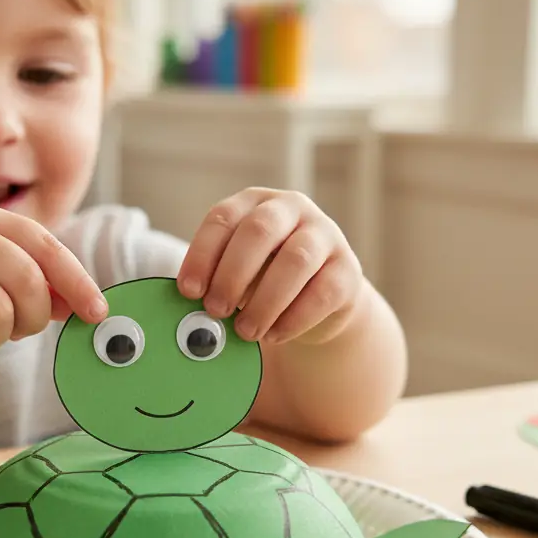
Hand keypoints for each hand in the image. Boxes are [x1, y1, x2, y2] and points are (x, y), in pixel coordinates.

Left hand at [176, 187, 361, 345]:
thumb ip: (216, 282)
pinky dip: (293, 319)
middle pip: (259, 230)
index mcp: (254, 203)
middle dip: (232, 274)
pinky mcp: (348, 269)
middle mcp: (291, 209)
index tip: (188, 291)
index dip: (202, 255)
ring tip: (245, 331)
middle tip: (215, 310)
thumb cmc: (265, 279)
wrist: (320, 296)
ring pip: (296, 260)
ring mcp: (325, 235)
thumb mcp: (238, 272)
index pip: (223, 218)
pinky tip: (274, 335)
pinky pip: (323, 292)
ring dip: (265, 301)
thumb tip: (192, 309)